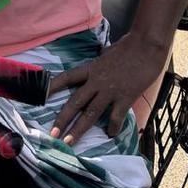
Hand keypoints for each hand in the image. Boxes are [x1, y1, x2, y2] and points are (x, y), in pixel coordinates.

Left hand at [49, 34, 167, 144]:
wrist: (147, 45)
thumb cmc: (129, 46)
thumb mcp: (107, 53)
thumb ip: (100, 63)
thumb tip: (98, 64)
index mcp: (91, 68)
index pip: (67, 78)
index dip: (53, 87)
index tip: (40, 97)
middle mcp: (96, 81)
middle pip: (75, 102)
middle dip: (62, 119)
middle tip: (52, 134)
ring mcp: (110, 90)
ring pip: (91, 113)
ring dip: (79, 129)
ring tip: (70, 142)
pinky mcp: (125, 97)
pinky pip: (116, 116)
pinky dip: (113, 127)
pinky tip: (111, 134)